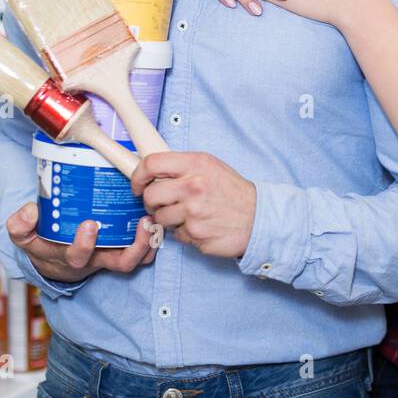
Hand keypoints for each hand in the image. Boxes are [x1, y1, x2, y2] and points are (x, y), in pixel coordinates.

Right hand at [5, 202, 158, 281]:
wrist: (53, 259)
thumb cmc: (42, 243)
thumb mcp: (24, 235)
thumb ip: (21, 225)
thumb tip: (30, 212)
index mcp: (70, 257)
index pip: (78, 257)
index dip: (84, 244)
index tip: (89, 225)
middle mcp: (95, 260)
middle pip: (119, 263)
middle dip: (133, 247)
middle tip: (141, 223)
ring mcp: (111, 257)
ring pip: (137, 260)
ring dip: (149, 243)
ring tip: (153, 220)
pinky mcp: (123, 249)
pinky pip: (144, 253)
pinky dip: (153, 241)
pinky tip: (156, 220)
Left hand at [131, 152, 257, 258]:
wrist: (259, 217)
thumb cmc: (234, 192)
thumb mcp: (211, 167)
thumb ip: (184, 167)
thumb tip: (153, 172)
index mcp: (196, 164)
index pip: (152, 163)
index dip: (138, 175)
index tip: (138, 185)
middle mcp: (193, 186)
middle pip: (150, 194)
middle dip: (152, 202)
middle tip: (162, 204)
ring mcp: (193, 211)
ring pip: (159, 218)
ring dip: (169, 219)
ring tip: (188, 216)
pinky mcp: (195, 233)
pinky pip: (175, 234)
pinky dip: (184, 232)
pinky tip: (200, 226)